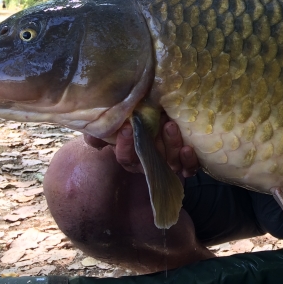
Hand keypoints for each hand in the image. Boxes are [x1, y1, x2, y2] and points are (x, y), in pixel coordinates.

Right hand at [83, 119, 199, 178]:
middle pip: (150, 159)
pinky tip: (188, 148)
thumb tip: (92, 137)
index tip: (127, 127)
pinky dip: (189, 161)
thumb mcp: (122, 121)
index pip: (126, 157)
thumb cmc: (140, 120)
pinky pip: (189, 168)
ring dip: (171, 145)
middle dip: (153, 143)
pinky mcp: (187, 163)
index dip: (125, 146)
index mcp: (133, 156)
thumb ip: (103, 129)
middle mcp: (150, 162)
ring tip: (172, 126)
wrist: (166, 115)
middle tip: (159, 123)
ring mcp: (169, 164)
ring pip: (170, 162)